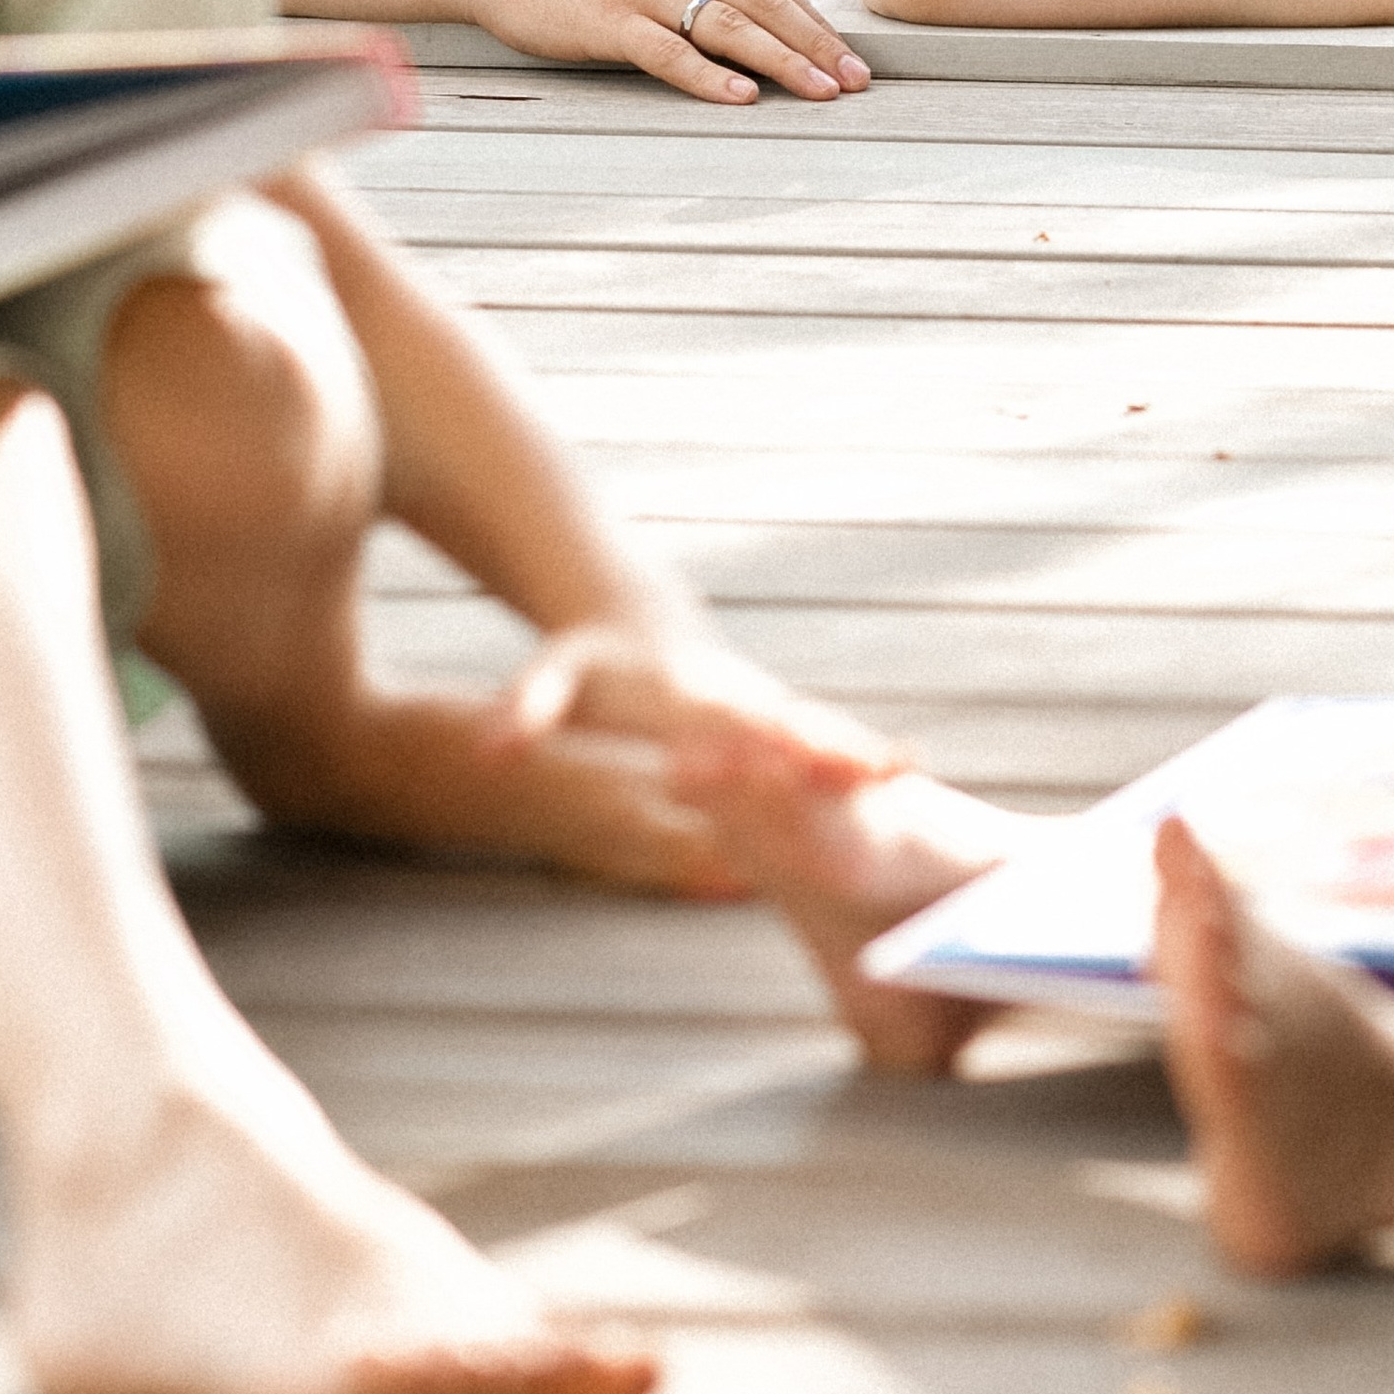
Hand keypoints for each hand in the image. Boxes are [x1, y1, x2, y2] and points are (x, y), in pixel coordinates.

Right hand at [464, 0, 872, 105]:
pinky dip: (709, 76)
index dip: (816, 21)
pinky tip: (741, 97)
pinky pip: (669, 52)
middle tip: (855, 82)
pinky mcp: (608, 21)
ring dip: (783, 62)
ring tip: (820, 92)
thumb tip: (754, 23)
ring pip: (728, 25)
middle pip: (764, 3)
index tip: (850, 57)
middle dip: (817, 45)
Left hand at [481, 624, 905, 802]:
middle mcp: (733, 696)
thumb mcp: (552, 675)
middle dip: (827, 749)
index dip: (746, 748)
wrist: (632, 615)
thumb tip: (484, 752)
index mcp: (685, 693)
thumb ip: (524, 710)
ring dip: (857, 751)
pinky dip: (860, 754)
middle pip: (786, 724)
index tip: (776, 766)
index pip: (719, 726)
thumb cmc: (590, 656)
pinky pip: (823, 740)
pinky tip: (904, 778)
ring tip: (909, 776)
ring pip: (817, 728)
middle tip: (877, 774)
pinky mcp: (772, 720)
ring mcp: (759, 705)